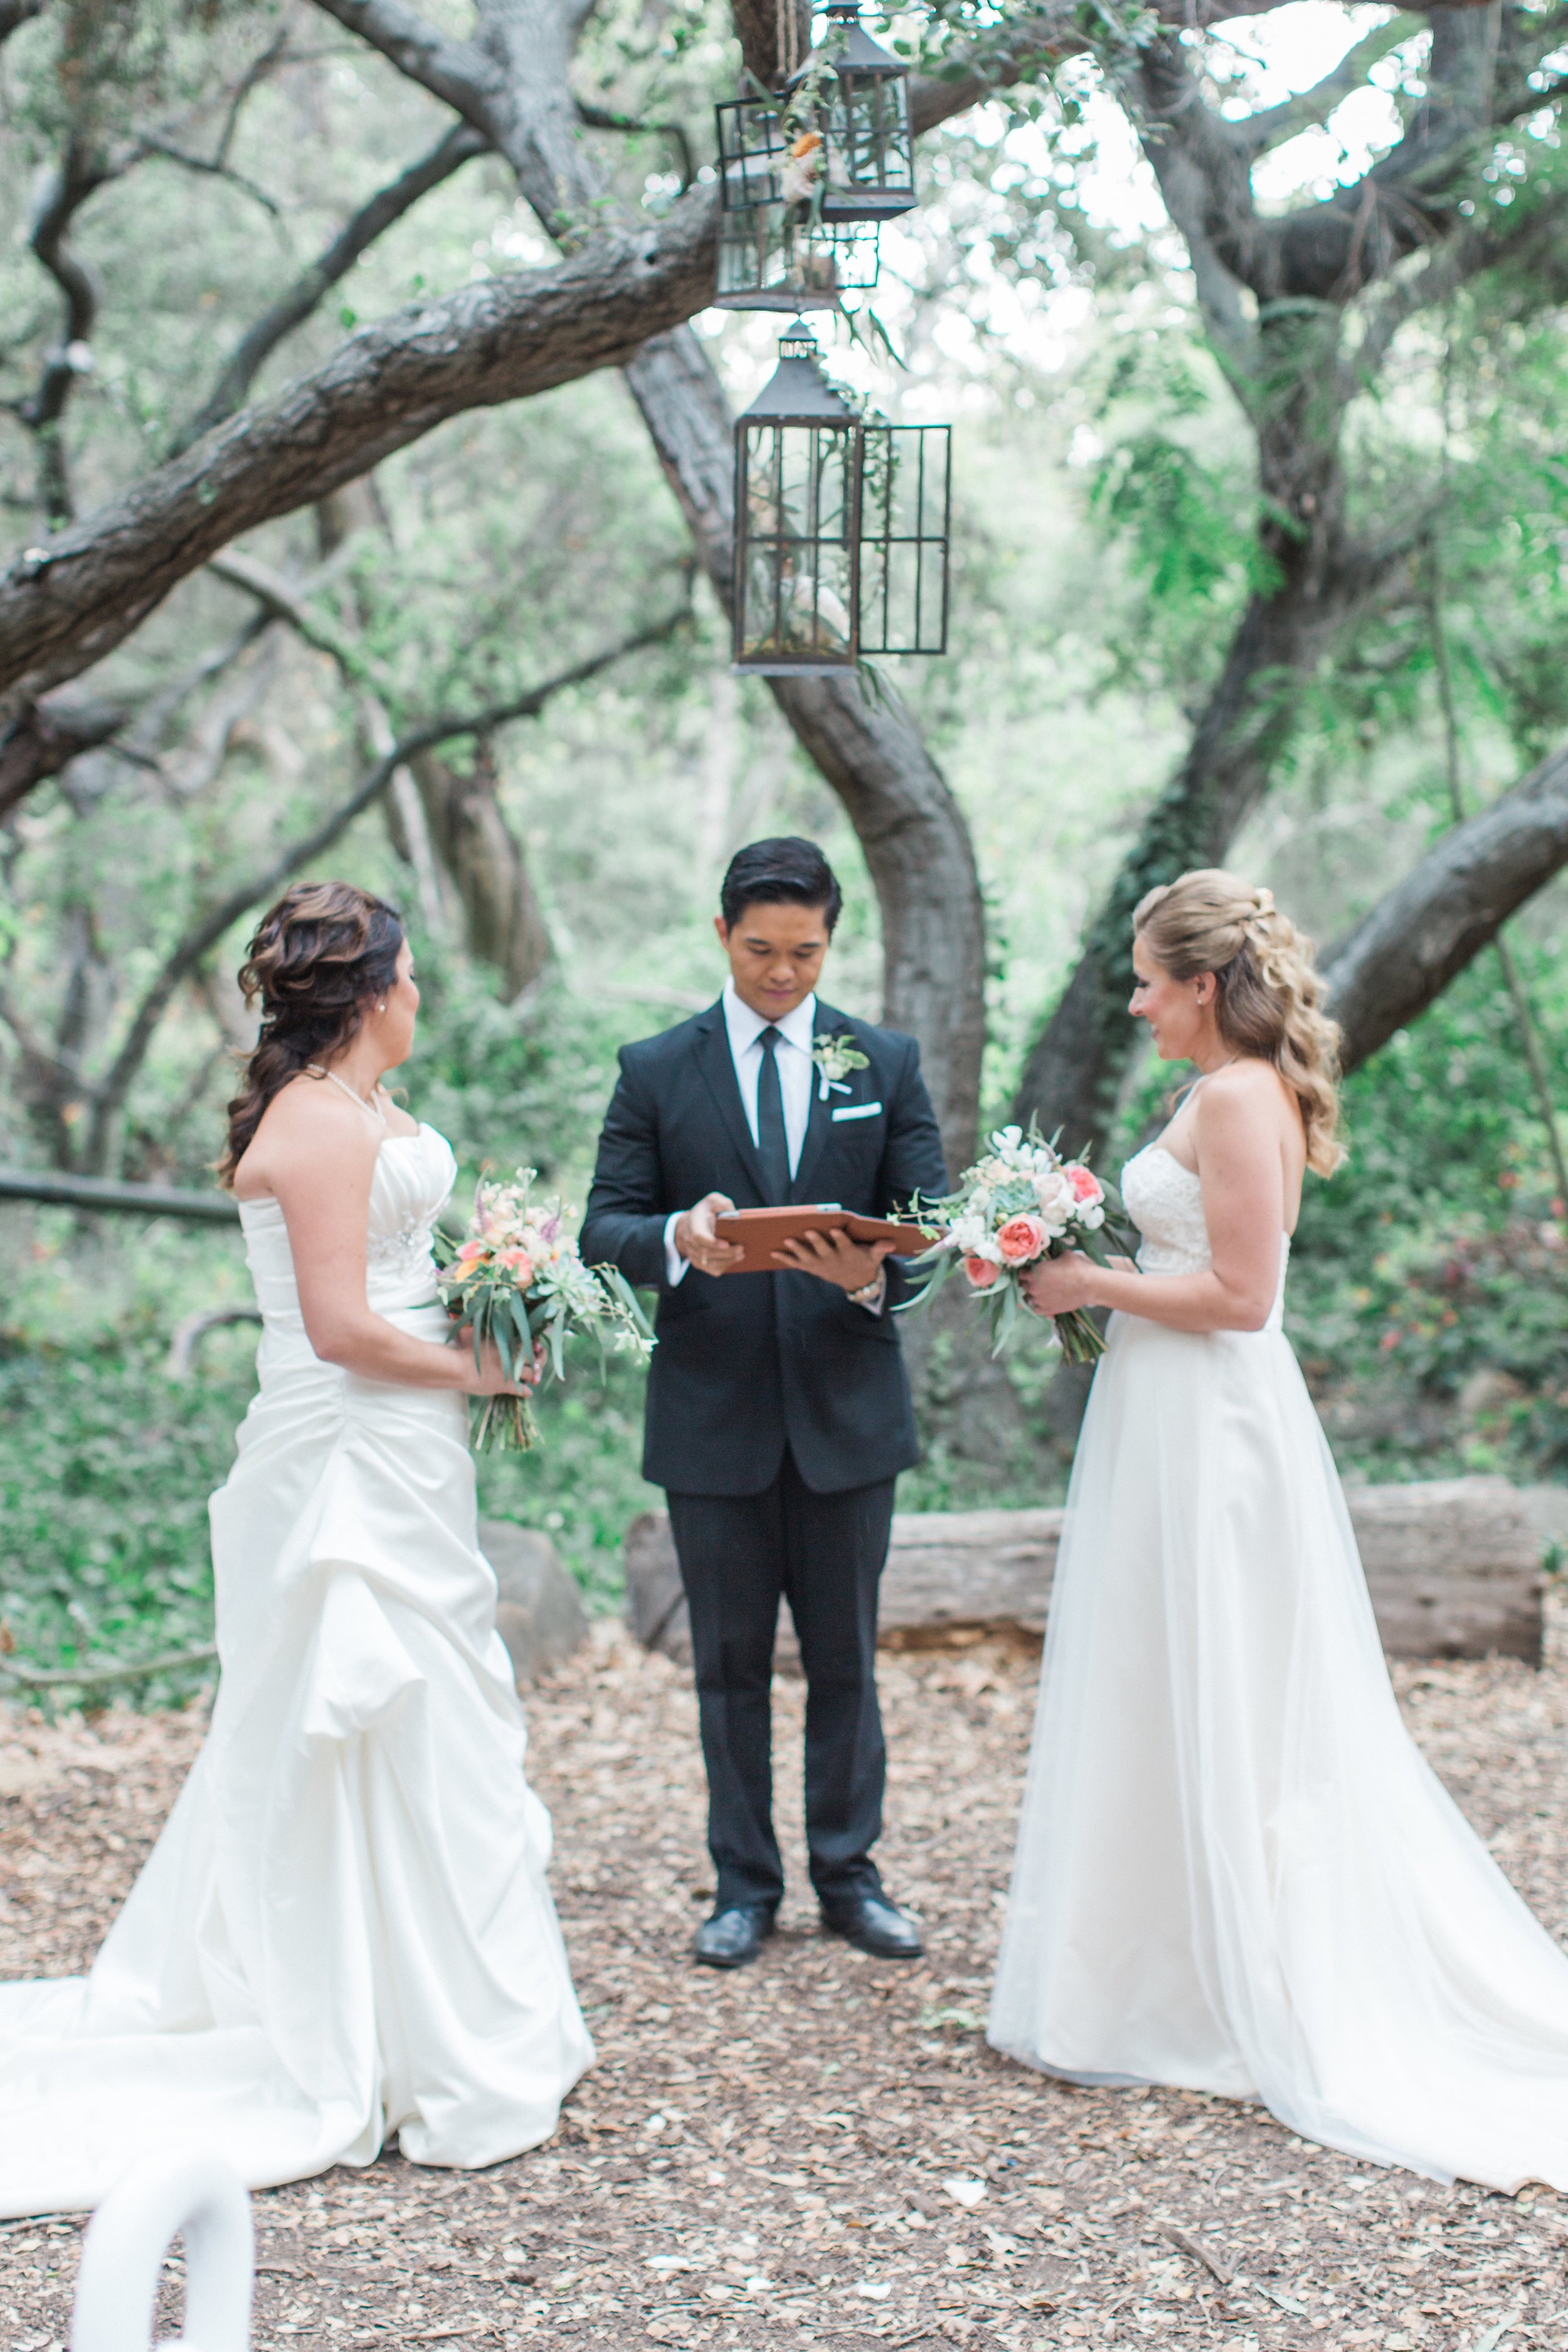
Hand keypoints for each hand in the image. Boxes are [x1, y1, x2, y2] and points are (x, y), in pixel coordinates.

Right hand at [458, 1336, 542, 1396]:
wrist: (459, 1368)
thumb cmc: (464, 1349)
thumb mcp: (474, 1333)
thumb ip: (483, 1328)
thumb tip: (475, 1318)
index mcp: (508, 1342)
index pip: (529, 1343)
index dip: (534, 1347)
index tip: (535, 1349)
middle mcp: (512, 1355)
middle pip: (533, 1358)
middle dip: (536, 1362)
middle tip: (535, 1366)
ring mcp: (511, 1371)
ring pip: (531, 1374)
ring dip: (533, 1377)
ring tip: (532, 1380)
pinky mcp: (506, 1385)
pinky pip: (523, 1389)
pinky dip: (527, 1392)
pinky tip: (527, 1393)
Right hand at [674, 1192, 745, 1276]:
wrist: (690, 1224)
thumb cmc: (706, 1211)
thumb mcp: (712, 1200)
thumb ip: (722, 1204)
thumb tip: (733, 1214)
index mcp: (692, 1225)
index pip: (699, 1237)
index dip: (712, 1242)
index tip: (726, 1243)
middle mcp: (690, 1242)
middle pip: (707, 1253)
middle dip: (725, 1252)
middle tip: (741, 1248)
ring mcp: (693, 1254)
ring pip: (710, 1264)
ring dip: (727, 1261)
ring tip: (741, 1254)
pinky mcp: (699, 1263)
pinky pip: (712, 1269)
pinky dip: (725, 1266)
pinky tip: (735, 1259)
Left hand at [772, 1228, 895, 1291]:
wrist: (857, 1282)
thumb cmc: (865, 1261)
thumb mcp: (875, 1256)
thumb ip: (880, 1248)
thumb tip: (890, 1242)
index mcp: (849, 1254)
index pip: (845, 1245)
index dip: (840, 1238)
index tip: (836, 1230)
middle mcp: (833, 1260)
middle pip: (824, 1251)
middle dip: (817, 1242)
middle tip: (809, 1232)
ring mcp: (821, 1265)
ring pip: (808, 1257)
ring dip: (797, 1249)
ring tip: (786, 1240)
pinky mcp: (812, 1268)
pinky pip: (797, 1264)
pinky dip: (785, 1259)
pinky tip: (773, 1253)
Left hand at [1019, 1251, 1101, 1317]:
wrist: (1090, 1285)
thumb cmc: (1077, 1267)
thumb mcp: (1063, 1255)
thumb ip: (1052, 1258)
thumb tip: (1051, 1258)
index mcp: (1034, 1272)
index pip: (1021, 1273)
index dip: (1026, 1271)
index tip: (1031, 1271)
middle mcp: (1033, 1287)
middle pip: (1023, 1285)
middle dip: (1028, 1282)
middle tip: (1038, 1281)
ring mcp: (1039, 1300)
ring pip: (1028, 1298)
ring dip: (1033, 1294)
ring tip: (1042, 1292)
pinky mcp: (1047, 1310)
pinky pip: (1035, 1309)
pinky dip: (1038, 1306)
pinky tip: (1045, 1301)